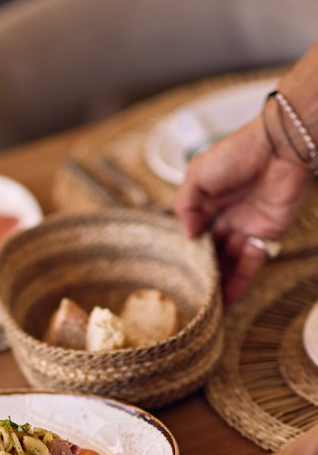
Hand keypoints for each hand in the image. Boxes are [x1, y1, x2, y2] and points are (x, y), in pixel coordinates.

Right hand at [174, 118, 311, 305]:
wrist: (279, 147)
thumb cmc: (237, 152)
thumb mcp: (196, 175)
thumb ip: (185, 205)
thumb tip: (188, 235)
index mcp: (207, 200)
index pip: (193, 232)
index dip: (186, 250)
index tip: (176, 270)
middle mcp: (226, 215)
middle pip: (211, 251)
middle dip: (201, 272)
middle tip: (189, 294)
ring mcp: (246, 227)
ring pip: (228, 262)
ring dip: (218, 284)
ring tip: (204, 307)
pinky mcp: (265, 236)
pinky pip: (249, 265)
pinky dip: (238, 284)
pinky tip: (226, 302)